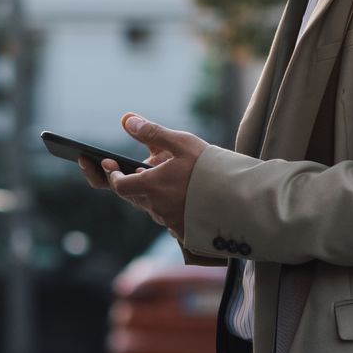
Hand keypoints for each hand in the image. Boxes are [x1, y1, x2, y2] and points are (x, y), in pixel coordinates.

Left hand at [100, 113, 205, 239]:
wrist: (243, 200)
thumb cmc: (212, 168)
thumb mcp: (182, 143)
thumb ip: (152, 132)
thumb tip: (126, 120)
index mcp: (152, 186)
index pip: (119, 185)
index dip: (112, 175)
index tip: (109, 165)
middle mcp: (158, 207)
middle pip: (135, 197)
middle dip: (132, 183)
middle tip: (135, 169)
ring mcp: (171, 222)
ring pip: (153, 208)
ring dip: (153, 195)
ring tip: (167, 179)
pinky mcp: (185, 233)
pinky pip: (170, 220)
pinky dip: (170, 207)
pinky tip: (183, 197)